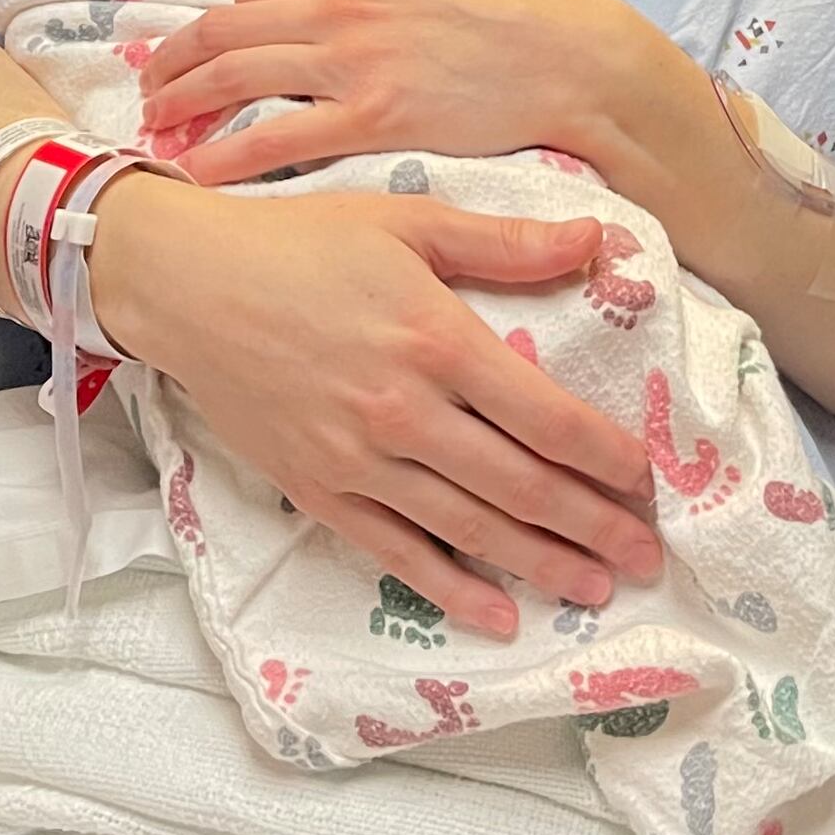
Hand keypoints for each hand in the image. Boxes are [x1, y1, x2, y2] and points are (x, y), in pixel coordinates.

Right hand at [88, 176, 663, 635]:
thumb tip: (597, 237)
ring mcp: (360, 461)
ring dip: (540, 563)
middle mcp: (405, 412)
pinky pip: (397, 553)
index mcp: (437, 339)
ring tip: (596, 587)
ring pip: (470, 528)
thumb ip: (504, 243)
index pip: (545, 416)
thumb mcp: (408, 221)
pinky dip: (451, 588)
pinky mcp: (319, 491)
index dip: (604, 456)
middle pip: (520, 485)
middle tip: (647, 556)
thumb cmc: (302, 242)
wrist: (187, 284)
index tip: (647, 480)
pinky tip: (497, 614)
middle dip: (591, 525)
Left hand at [140, 0, 676, 185]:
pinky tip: (196, 172)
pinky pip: (273, 137)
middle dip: (176, 60)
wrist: (573, 61)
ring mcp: (351, 61)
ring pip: (234, 78)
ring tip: (155, 128)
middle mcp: (339, 4)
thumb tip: (339, 1)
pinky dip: (224, 154)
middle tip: (149, 89)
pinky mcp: (370, 119)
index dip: (219, 24)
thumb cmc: (519, 18)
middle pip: (226, 31)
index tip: (199, 50)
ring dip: (183, 102)